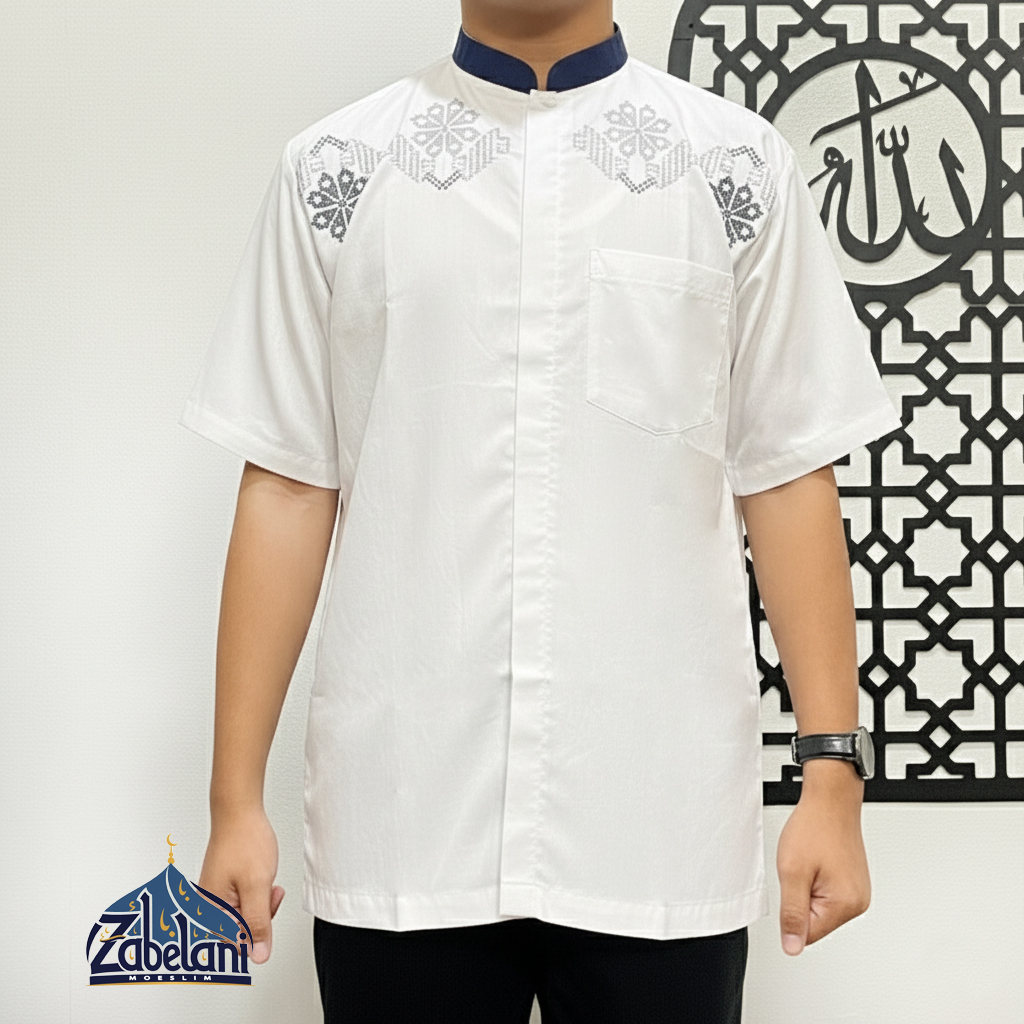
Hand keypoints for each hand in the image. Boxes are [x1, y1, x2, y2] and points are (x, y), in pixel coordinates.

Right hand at [198, 805, 284, 963]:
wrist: (239, 812)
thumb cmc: (243, 841)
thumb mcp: (258, 886)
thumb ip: (258, 923)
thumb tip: (258, 955)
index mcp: (210, 910)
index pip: (236, 944)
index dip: (258, 930)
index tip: (266, 909)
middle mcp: (208, 905)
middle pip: (239, 930)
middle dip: (260, 914)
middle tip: (269, 893)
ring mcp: (215, 894)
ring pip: (243, 914)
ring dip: (260, 902)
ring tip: (266, 882)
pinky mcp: (223, 884)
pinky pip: (242, 900)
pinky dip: (256, 892)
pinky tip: (261, 877)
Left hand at [775, 760, 870, 954]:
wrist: (830, 799)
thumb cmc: (814, 828)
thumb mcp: (792, 873)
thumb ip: (793, 914)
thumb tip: (793, 947)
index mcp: (846, 905)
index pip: (809, 934)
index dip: (791, 912)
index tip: (791, 887)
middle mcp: (857, 902)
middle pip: (815, 922)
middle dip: (800, 898)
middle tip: (800, 869)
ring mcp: (857, 891)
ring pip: (819, 907)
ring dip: (807, 888)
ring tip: (809, 862)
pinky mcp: (853, 881)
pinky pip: (826, 893)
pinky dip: (815, 880)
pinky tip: (816, 860)